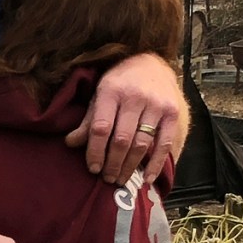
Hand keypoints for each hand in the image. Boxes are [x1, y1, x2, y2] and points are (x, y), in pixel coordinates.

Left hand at [70, 52, 185, 184]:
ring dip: (130, 167)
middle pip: (121, 140)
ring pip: (141, 144)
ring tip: (121, 179)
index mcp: (111, 91)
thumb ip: (88, 120)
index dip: (95, 152)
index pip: (100, 128)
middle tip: (107, 179)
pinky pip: (163, 144)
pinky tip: (146, 178)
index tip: (93, 168)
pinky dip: (155, 164)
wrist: (152, 63)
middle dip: (113, 164)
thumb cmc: (120, 83)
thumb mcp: (100, 95)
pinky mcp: (172, 112)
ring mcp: (156, 104)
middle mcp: (135, 97)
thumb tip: (70, 143)